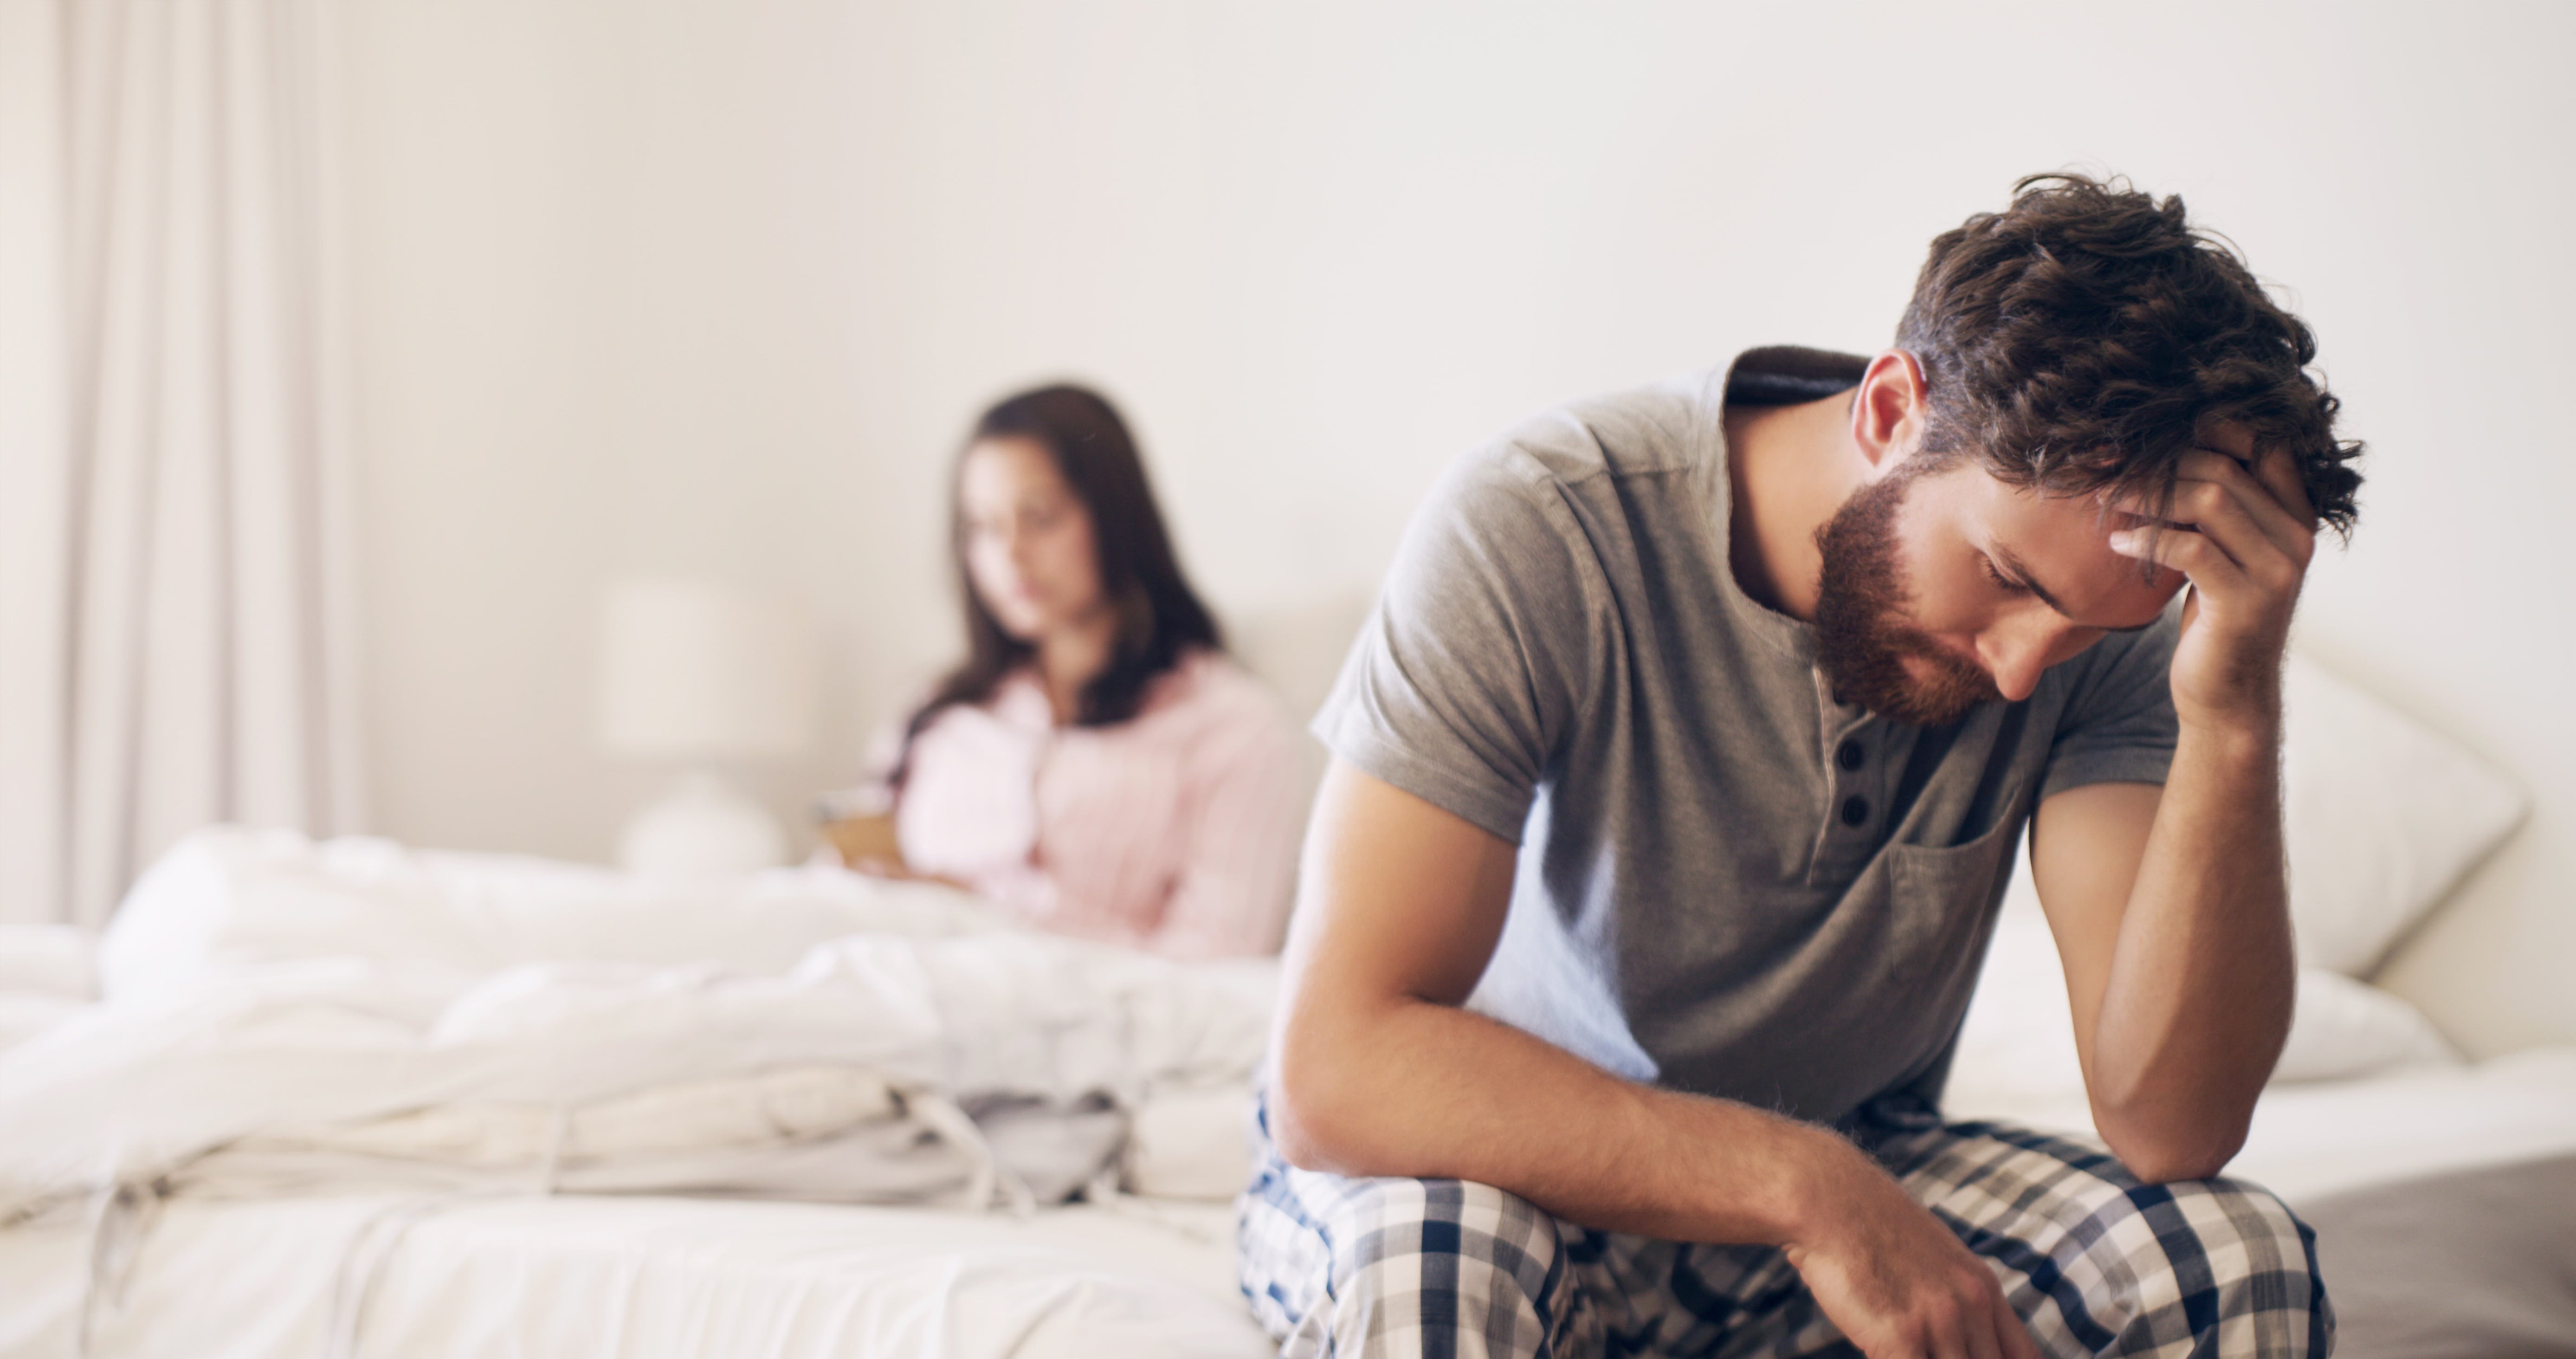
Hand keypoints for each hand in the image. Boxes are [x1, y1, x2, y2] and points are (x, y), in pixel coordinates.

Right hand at [1785, 1138, 2038, 1358]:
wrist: (1826, 1199)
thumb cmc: (1869, 1228)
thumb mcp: (1935, 1258)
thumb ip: (1957, 1299)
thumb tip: (1964, 1342)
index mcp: (1984, 1288)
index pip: (2025, 1357)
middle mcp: (1971, 1305)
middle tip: (1927, 1351)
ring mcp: (1939, 1321)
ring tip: (1900, 1349)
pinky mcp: (1900, 1336)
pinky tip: (1877, 1352)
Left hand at [2104, 425, 2318, 732]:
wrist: (2227, 696)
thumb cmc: (2215, 621)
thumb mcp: (2223, 556)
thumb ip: (2217, 512)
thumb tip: (2164, 456)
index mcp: (2296, 519)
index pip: (2267, 447)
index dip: (2215, 427)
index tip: (2157, 428)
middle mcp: (2295, 539)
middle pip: (2226, 469)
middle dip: (2161, 464)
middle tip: (2110, 468)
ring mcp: (2275, 571)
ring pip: (2209, 500)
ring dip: (2147, 494)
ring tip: (2106, 499)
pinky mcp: (2245, 601)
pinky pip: (2189, 548)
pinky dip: (2146, 539)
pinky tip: (2117, 543)